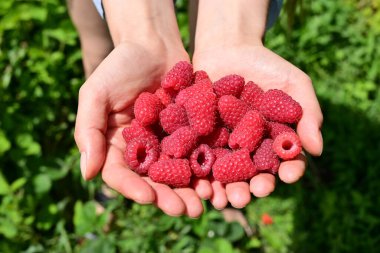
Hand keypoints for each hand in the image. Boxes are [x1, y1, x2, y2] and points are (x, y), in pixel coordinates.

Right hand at [74, 42, 205, 216]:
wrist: (154, 46)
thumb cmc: (120, 66)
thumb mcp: (96, 93)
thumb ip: (89, 130)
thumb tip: (87, 174)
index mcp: (116, 145)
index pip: (120, 173)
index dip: (132, 187)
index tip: (148, 198)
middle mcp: (143, 150)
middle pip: (153, 180)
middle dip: (167, 196)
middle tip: (184, 211)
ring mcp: (168, 143)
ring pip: (178, 173)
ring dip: (191, 190)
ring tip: (204, 204)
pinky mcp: (190, 134)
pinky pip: (199, 153)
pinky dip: (207, 168)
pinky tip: (218, 180)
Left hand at [192, 44, 322, 208]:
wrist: (229, 48)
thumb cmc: (267, 65)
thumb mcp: (295, 84)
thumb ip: (308, 114)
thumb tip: (317, 150)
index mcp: (275, 140)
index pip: (286, 162)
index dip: (290, 171)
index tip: (290, 176)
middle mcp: (250, 148)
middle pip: (254, 174)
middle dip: (253, 187)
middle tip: (252, 195)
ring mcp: (224, 145)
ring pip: (226, 174)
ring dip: (226, 189)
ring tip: (225, 200)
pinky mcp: (201, 138)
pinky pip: (201, 159)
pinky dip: (201, 174)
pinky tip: (202, 185)